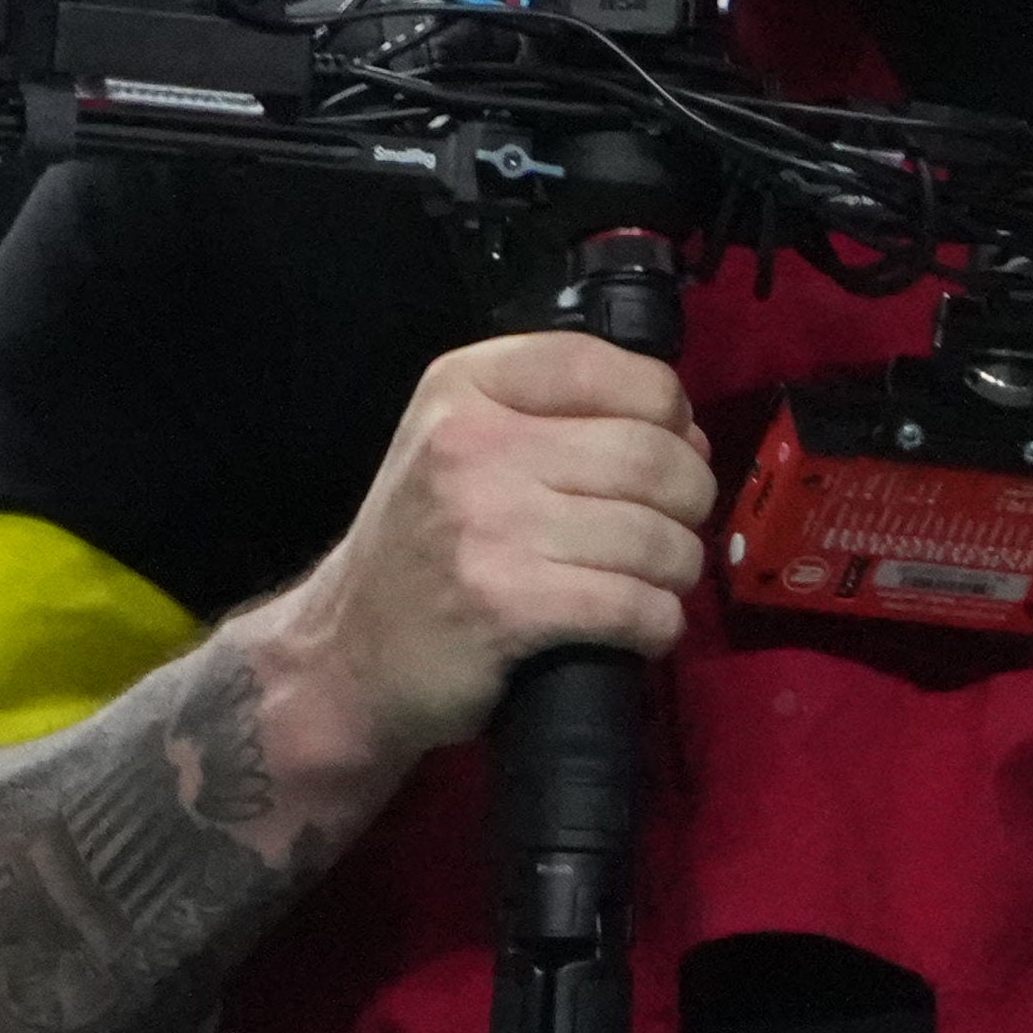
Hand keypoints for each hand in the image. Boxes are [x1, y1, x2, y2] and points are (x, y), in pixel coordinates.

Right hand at [269, 331, 713, 765]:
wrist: (342, 660)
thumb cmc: (424, 548)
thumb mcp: (464, 445)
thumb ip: (559, 414)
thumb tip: (686, 428)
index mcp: (466, 387)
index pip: (619, 372)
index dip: (669, 413)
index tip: (668, 449)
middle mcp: (474, 445)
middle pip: (654, 456)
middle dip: (690, 498)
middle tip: (672, 526)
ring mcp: (488, 525)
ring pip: (656, 535)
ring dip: (678, 567)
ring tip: (656, 580)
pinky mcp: (506, 604)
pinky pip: (635, 605)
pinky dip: (659, 622)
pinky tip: (642, 627)